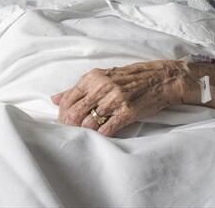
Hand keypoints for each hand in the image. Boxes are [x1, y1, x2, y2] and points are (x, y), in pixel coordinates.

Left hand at [51, 60, 188, 136]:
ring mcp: (115, 100)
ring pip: (89, 122)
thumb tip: (54, 99)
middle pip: (75, 112)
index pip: (68, 99)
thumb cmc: (129, 78)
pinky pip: (107, 128)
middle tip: (70, 131)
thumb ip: (77, 89)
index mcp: (93, 78)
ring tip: (84, 134)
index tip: (63, 121)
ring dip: (84, 131)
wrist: (160, 78)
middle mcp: (102, 87)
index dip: (62, 113)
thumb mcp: (101, 77)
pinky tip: (99, 136)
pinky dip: (100, 135)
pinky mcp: (127, 112)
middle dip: (70, 125)